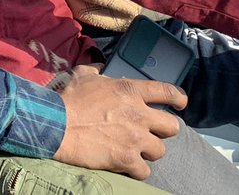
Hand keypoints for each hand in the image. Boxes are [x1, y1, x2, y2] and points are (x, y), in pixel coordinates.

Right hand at [52, 73, 186, 178]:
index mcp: (130, 90)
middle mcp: (139, 114)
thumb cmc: (68, 99)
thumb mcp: (83, 75)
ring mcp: (135, 139)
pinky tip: (128, 166)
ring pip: (159, 150)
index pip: (167, 92)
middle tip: (152, 132)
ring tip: (136, 150)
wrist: (57, 125)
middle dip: (164, 130)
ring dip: (148, 151)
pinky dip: (137, 170)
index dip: (178, 98)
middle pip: (171, 126)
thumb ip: (97, 71)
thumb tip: (101, 68)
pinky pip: (144, 170)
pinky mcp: (126, 159)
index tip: (181, 103)